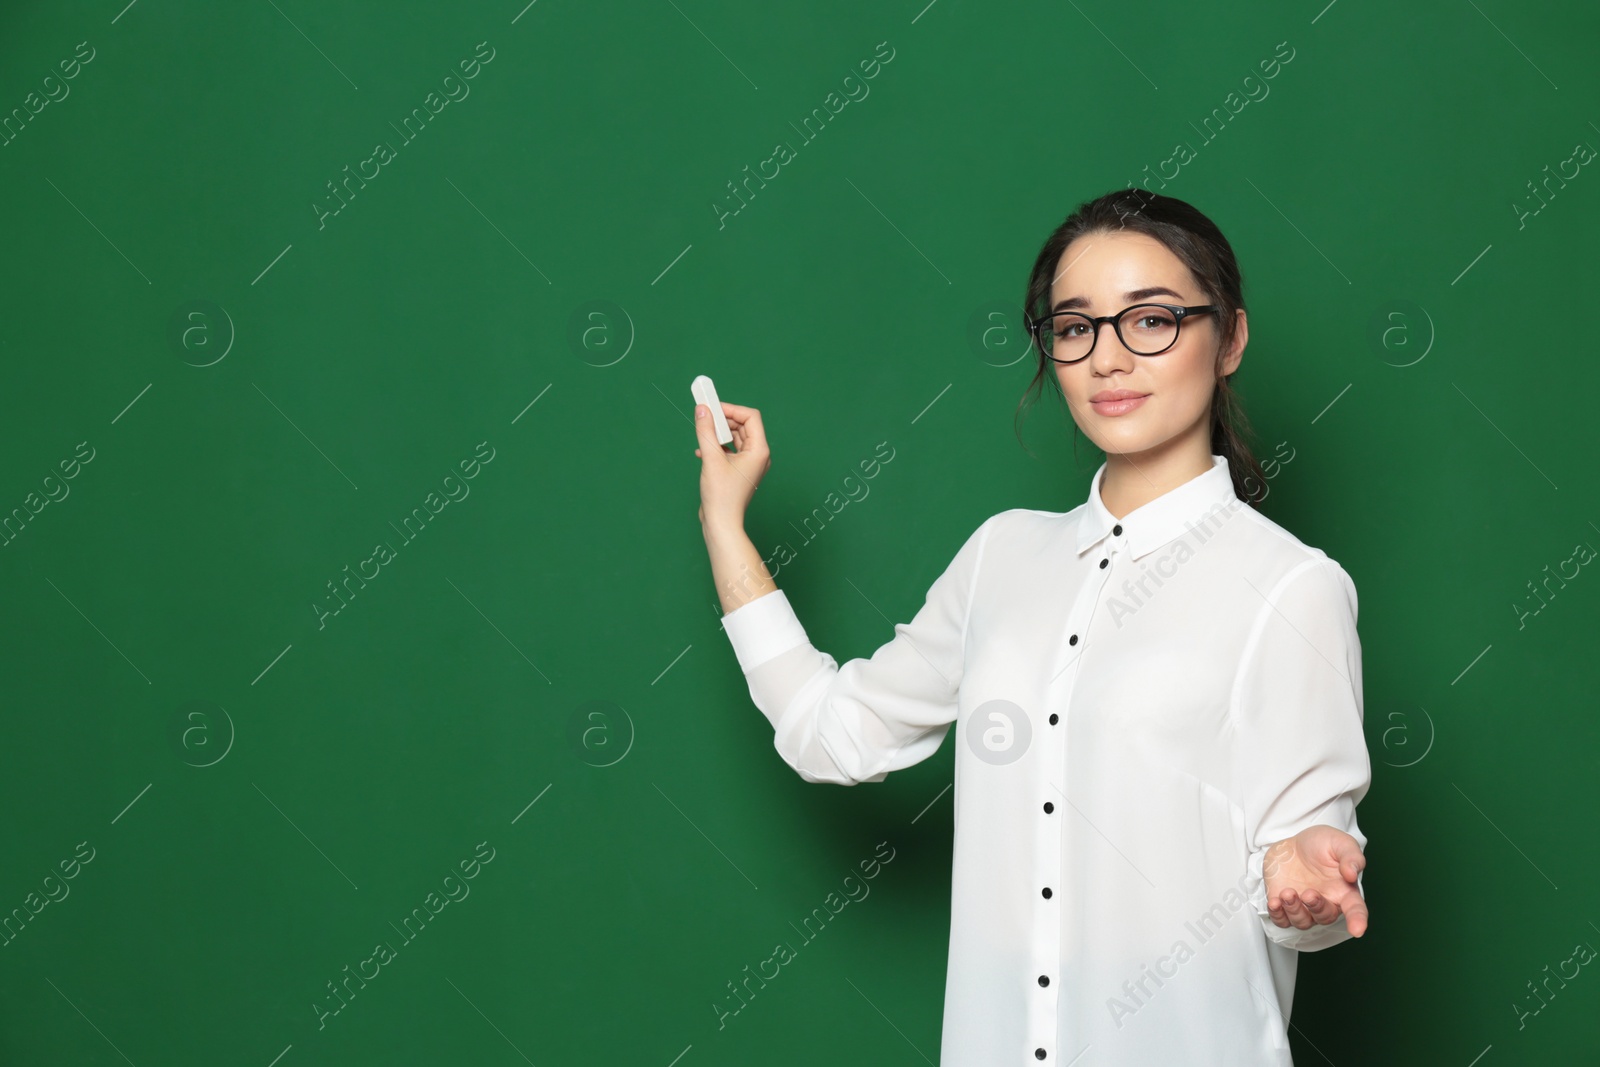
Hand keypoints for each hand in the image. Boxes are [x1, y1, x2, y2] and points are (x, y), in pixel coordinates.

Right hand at [694, 400, 770, 530]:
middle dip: (723, 420)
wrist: (721, 523)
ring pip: (735, 438)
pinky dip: (717, 447)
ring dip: (718, 434)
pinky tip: (702, 452)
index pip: (750, 417)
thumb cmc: (721, 495)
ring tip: (702, 437)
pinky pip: (731, 450)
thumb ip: (706, 431)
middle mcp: (758, 455)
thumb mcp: (711, 458)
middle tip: (704, 417)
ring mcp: (750, 464)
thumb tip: (702, 409)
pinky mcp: (740, 471)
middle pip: (743, 426)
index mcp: (759, 450)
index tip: (712, 408)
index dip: (731, 409)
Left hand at [1262, 824, 1368, 936]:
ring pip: (1302, 922)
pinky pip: (1281, 920)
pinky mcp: (1283, 904)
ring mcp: (1303, 906)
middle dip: (1317, 908)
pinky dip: (1277, 916)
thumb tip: (1352, 874)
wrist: (1294, 842)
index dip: (1358, 921)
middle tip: (1308, 893)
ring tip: (1287, 893)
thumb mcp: (1340, 843)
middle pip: (1325, 917)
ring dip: (1294, 911)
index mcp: (1344, 891)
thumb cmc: (1322, 844)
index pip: (1355, 909)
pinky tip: (1274, 902)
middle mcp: (1325, 902)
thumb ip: (1351, 857)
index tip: (1357, 930)